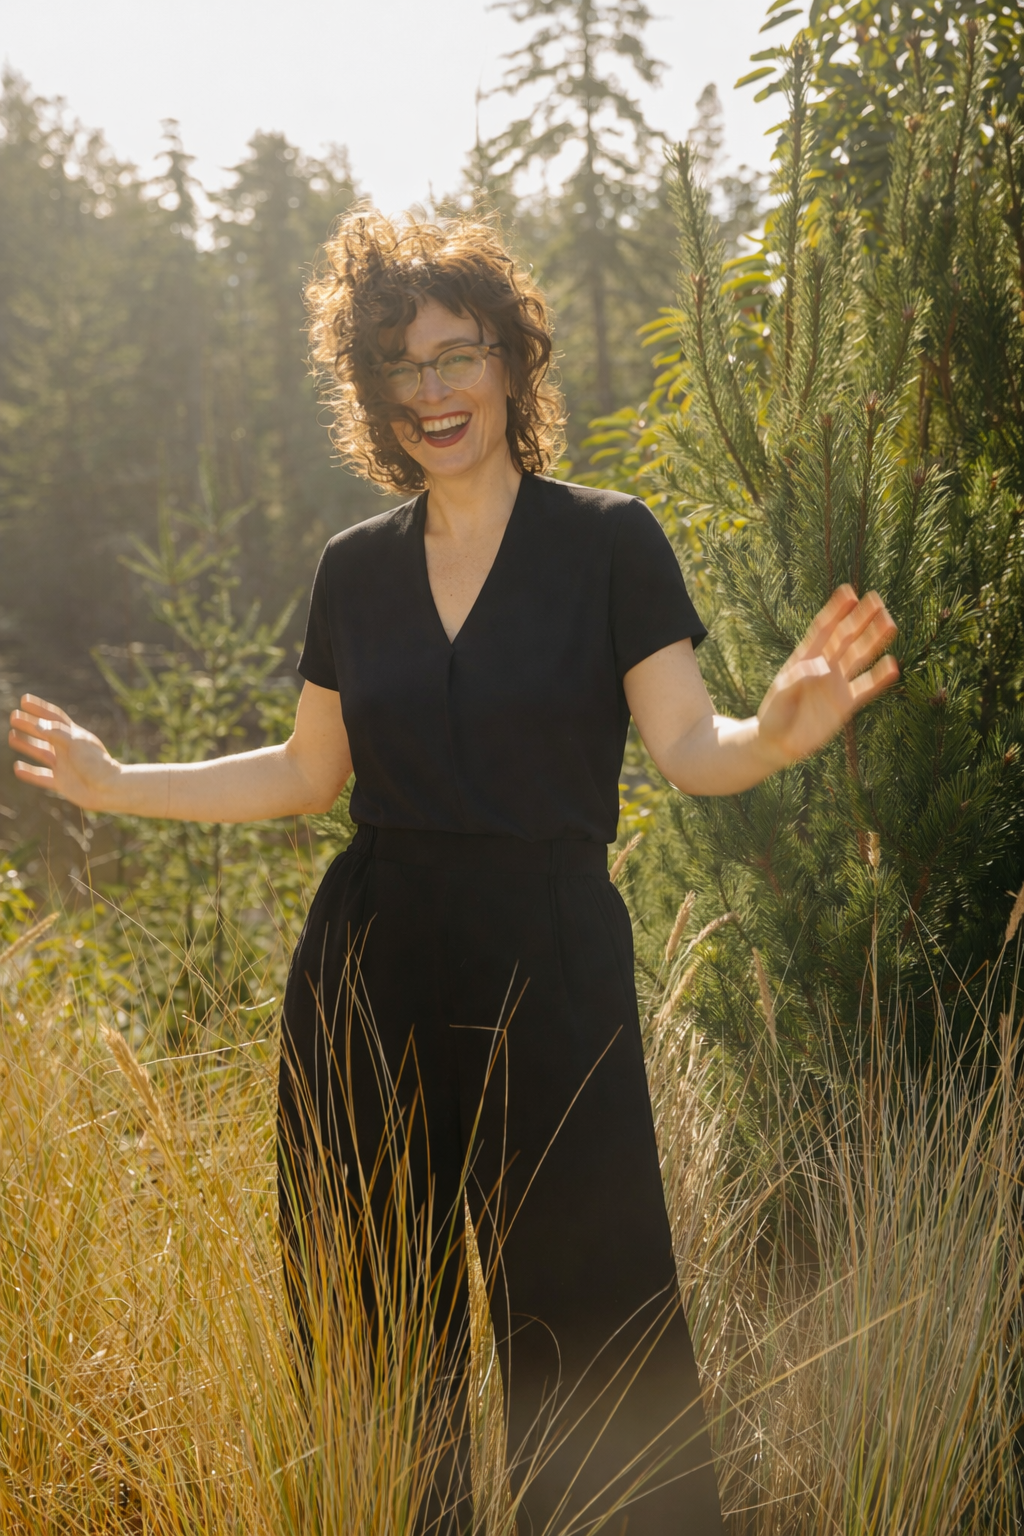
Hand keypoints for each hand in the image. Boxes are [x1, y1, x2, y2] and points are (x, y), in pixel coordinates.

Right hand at [8, 695, 121, 810]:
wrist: (108, 789)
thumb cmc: (96, 763)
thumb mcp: (76, 743)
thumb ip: (57, 733)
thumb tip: (37, 725)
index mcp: (74, 736)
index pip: (54, 718)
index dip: (40, 708)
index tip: (24, 700)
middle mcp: (68, 749)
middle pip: (44, 734)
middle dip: (29, 724)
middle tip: (13, 716)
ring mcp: (64, 766)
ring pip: (40, 753)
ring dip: (26, 744)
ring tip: (11, 736)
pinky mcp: (62, 783)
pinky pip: (41, 777)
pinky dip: (29, 773)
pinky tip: (17, 767)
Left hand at [757, 587, 898, 768]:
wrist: (778, 743)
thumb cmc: (773, 716)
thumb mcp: (779, 695)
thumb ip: (797, 679)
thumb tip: (824, 666)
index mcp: (805, 658)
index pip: (823, 630)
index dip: (835, 611)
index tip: (848, 592)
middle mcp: (825, 666)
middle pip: (846, 638)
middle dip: (860, 619)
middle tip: (877, 600)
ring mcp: (837, 683)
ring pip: (859, 657)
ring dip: (874, 640)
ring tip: (889, 623)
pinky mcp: (846, 704)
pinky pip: (866, 688)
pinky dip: (879, 678)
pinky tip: (893, 665)